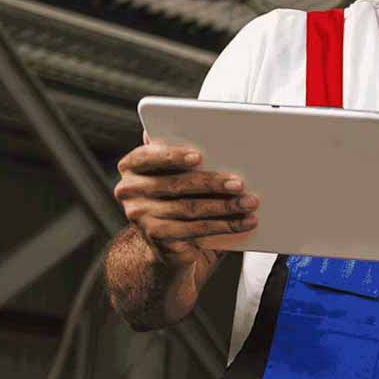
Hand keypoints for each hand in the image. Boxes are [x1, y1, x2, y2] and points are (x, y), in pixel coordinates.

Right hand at [114, 133, 258, 268]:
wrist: (168, 240)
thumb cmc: (177, 195)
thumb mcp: (176, 172)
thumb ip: (183, 155)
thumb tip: (217, 137)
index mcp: (131, 166)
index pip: (147, 156)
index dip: (173, 156)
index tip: (199, 156)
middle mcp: (129, 190)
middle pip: (176, 185)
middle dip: (212, 183)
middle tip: (239, 183)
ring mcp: (140, 216)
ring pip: (189, 208)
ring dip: (224, 206)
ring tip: (249, 202)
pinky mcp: (157, 238)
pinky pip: (195, 230)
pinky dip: (225, 225)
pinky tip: (245, 222)